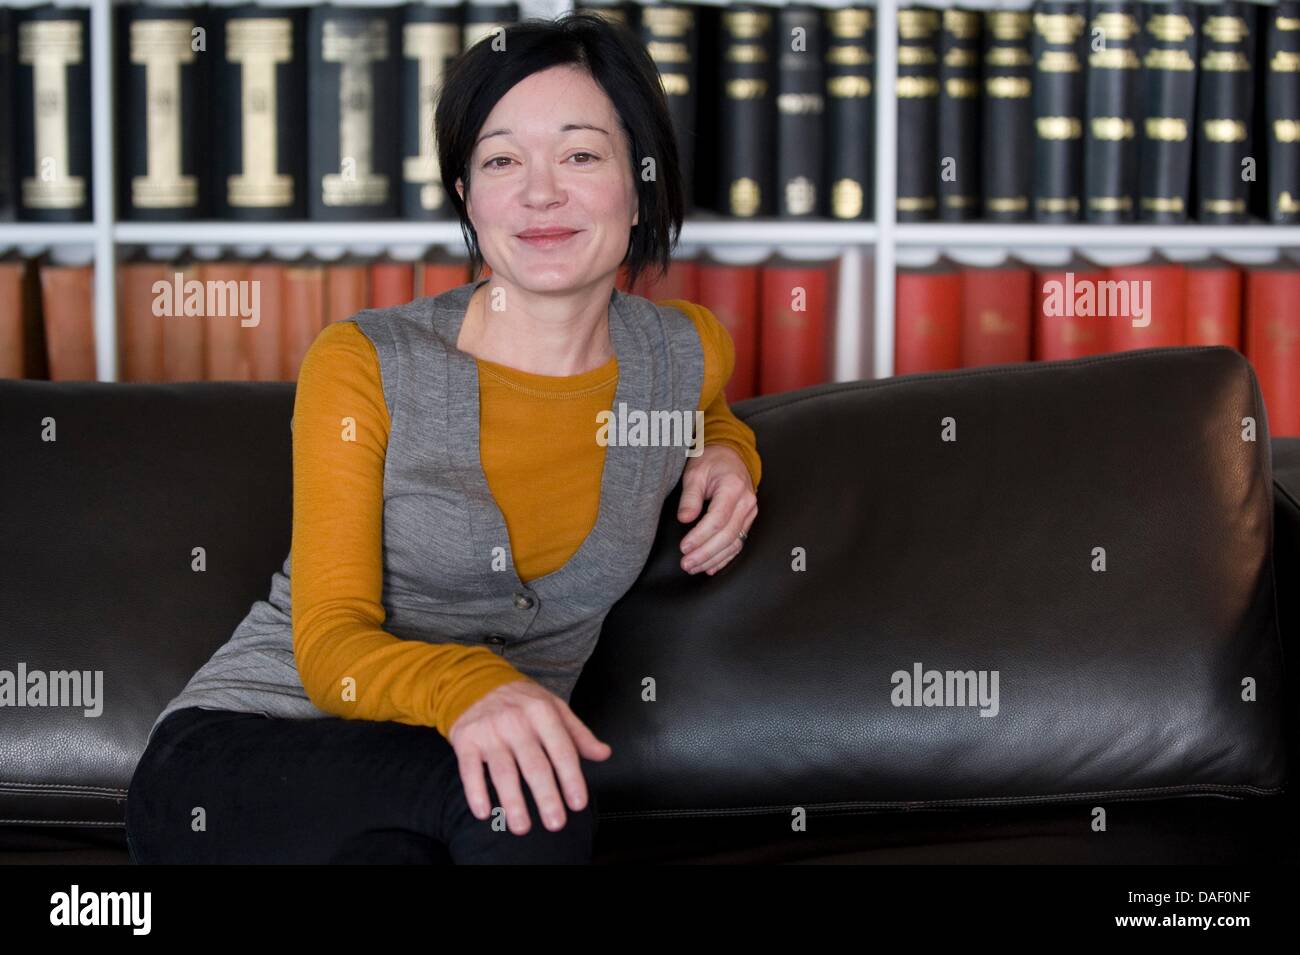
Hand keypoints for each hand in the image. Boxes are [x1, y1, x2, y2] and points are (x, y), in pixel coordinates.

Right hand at [448, 679, 611, 835]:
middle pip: (534, 765)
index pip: (562, 750)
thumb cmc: (521, 701)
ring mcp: (490, 731)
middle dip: (546, 797)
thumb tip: (604, 754)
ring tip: (522, 827)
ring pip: (503, 772)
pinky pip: (469, 770)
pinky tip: (484, 813)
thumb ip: (578, 734)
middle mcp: (516, 721)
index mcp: (542, 713)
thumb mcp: (554, 707)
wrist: (475, 681)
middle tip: (555, 823)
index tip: (578, 803)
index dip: (571, 778)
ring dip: (513, 802)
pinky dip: (475, 793)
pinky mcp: (466, 740)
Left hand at [677, 444, 757, 574]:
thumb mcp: (695, 472)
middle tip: (686, 564)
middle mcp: (746, 502)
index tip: (684, 547)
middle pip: (727, 536)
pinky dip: (725, 557)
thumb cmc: (711, 461)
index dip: (700, 537)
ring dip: (713, 559)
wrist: (730, 455)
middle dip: (705, 553)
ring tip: (693, 568)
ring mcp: (750, 513)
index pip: (717, 520)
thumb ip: (690, 497)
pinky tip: (711, 567)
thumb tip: (684, 519)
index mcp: (733, 488)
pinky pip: (738, 543)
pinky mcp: (747, 520)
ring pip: (734, 543)